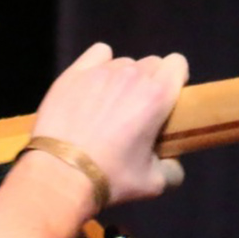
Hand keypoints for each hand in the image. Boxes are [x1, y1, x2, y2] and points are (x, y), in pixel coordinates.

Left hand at [30, 43, 187, 208]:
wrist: (60, 174)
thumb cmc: (110, 178)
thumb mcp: (153, 183)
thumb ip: (172, 170)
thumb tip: (173, 163)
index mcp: (157, 95)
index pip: (177, 63)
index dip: (175, 79)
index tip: (166, 100)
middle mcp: (132, 75)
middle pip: (151, 63)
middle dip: (150, 82)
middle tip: (137, 110)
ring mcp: (101, 71)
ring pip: (124, 63)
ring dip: (123, 78)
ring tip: (109, 105)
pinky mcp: (74, 73)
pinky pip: (98, 53)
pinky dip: (100, 64)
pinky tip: (94, 85)